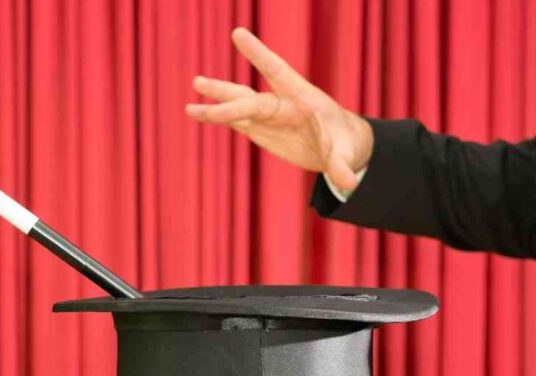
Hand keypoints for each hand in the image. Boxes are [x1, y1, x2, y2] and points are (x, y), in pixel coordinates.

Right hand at [187, 27, 373, 191]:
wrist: (341, 145)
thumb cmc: (346, 145)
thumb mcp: (346, 155)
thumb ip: (342, 167)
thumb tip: (348, 182)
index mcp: (301, 99)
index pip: (276, 70)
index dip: (257, 53)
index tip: (237, 33)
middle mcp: (281, 103)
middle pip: (250, 98)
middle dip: (226, 98)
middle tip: (199, 85)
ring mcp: (268, 116)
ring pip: (237, 104)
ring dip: (214, 102)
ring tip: (188, 103)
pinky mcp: (261, 129)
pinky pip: (235, 120)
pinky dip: (216, 116)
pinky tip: (195, 111)